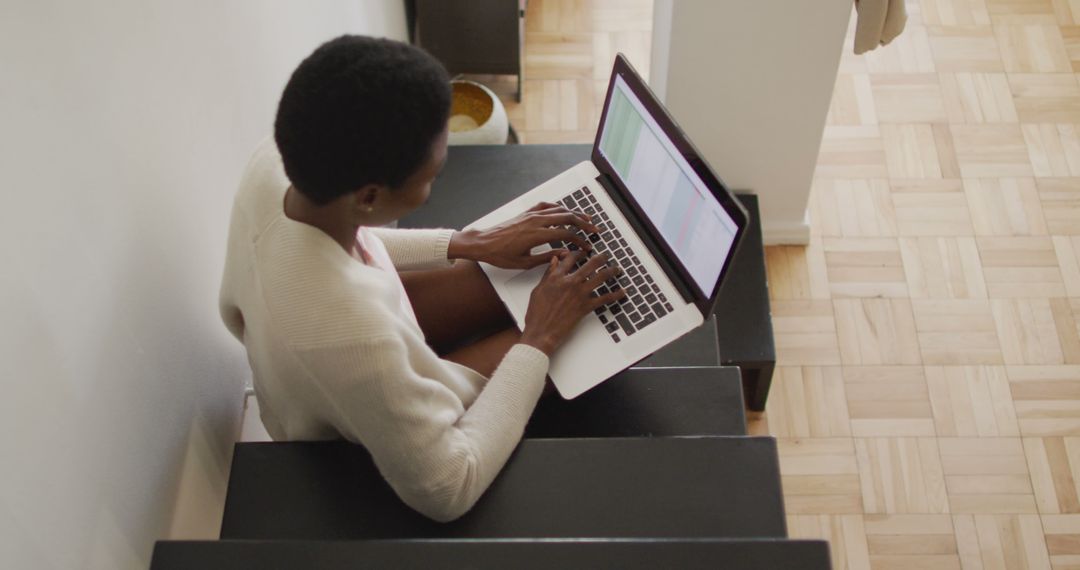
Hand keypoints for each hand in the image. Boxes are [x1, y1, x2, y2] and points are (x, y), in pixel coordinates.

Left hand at [448, 202, 598, 269]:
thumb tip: (564, 254)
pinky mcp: (526, 213)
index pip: (566, 233)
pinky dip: (557, 207)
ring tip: (585, 218)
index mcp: (536, 234)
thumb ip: (547, 258)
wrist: (482, 243)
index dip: (579, 240)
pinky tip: (563, 210)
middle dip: (583, 223)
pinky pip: (546, 206)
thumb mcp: (525, 262)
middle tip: (594, 229)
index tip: (586, 246)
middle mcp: (535, 221)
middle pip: (567, 217)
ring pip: (558, 209)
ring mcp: (530, 215)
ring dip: (574, 213)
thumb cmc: (499, 254)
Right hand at [519, 251, 626, 355]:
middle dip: (601, 258)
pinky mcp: (586, 306)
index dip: (578, 253)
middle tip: (605, 256)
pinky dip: (615, 295)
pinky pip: (605, 298)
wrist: (541, 332)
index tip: (583, 252)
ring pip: (601, 277)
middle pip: (590, 264)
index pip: (570, 258)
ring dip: (611, 271)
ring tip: (617, 269)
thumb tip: (554, 261)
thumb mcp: (538, 290)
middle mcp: (570, 282)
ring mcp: (580, 294)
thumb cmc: (537, 314)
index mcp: (556, 277)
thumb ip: (548, 274)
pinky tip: (622, 291)